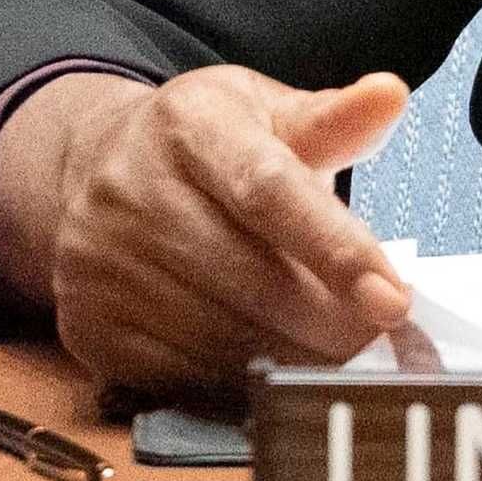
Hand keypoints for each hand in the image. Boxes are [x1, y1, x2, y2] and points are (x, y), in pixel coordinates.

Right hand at [0, 67, 420, 405]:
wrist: (98, 171)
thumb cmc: (209, 146)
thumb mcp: (266, 112)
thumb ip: (333, 120)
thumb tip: (389, 96)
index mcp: (189, 124)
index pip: (268, 191)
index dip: (336, 250)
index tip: (393, 300)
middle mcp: (130, 189)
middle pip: (248, 277)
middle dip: (330, 322)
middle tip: (383, 343)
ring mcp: (100, 262)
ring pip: (218, 337)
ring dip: (292, 358)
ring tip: (340, 359)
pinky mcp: (88, 324)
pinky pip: (178, 376)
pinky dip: (239, 384)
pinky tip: (276, 371)